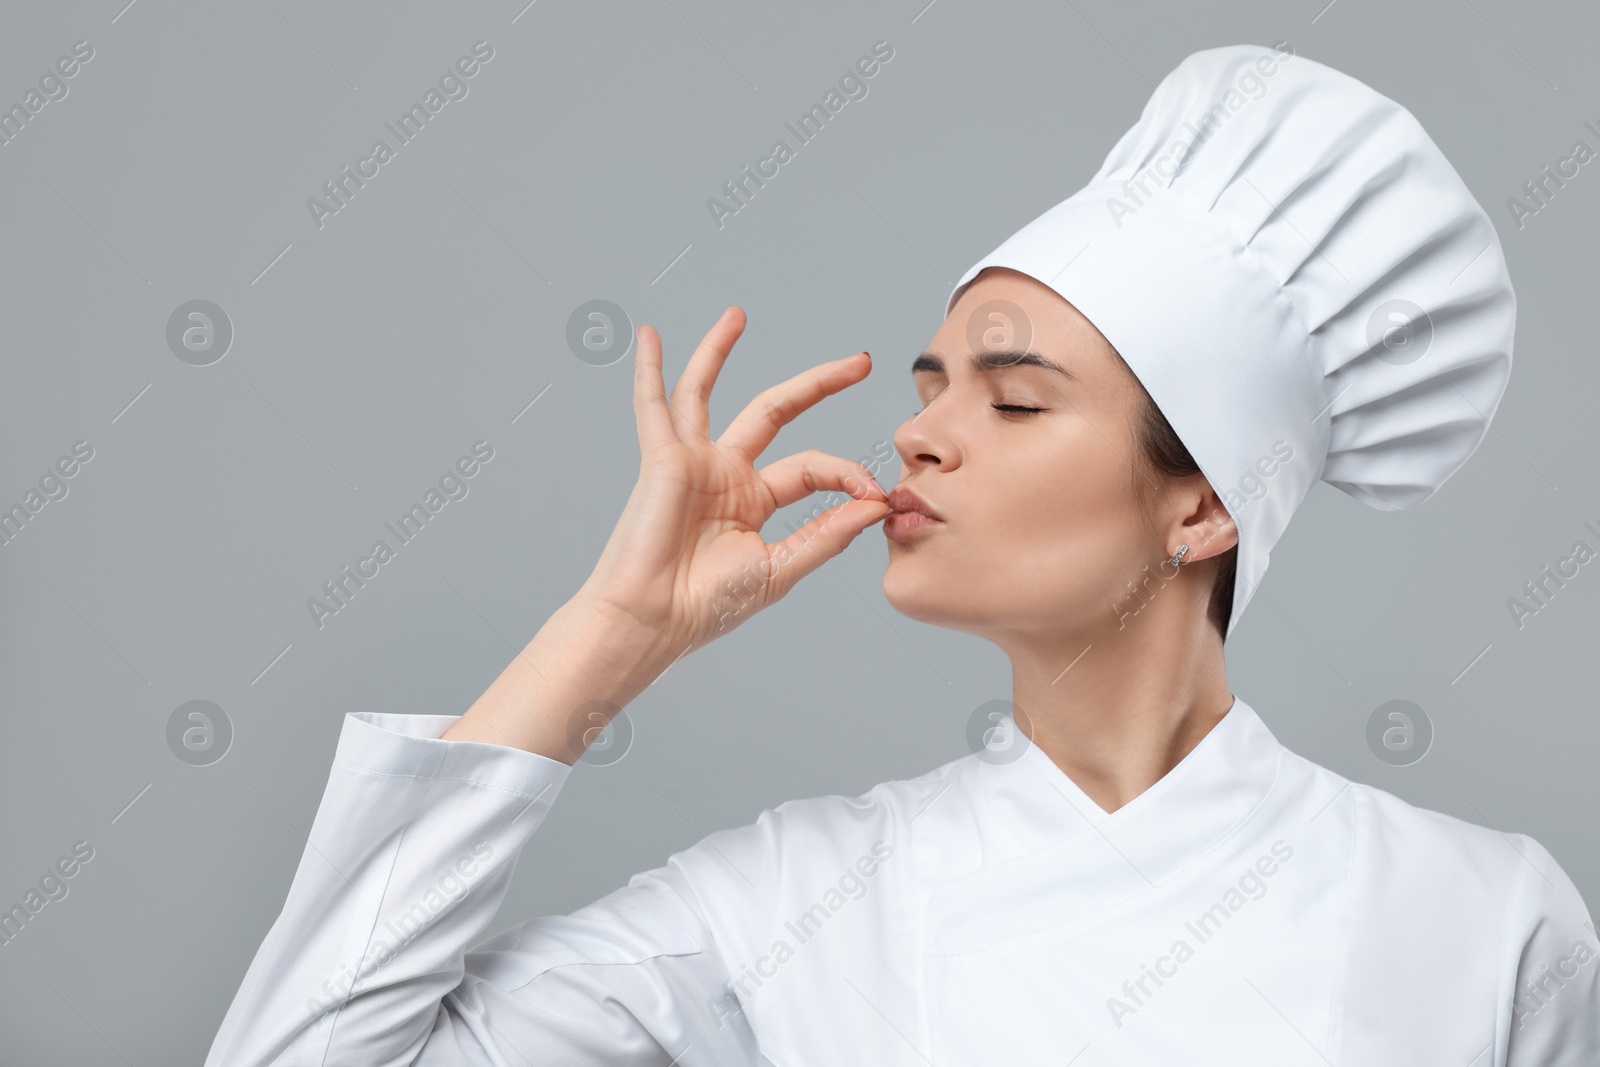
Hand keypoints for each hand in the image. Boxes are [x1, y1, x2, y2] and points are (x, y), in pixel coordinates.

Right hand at [577, 306, 892, 662]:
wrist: (653, 621)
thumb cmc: (707, 606)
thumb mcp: (780, 568)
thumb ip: (825, 534)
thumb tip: (874, 504)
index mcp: (754, 502)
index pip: (813, 468)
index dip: (848, 474)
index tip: (877, 493)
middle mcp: (725, 476)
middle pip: (775, 412)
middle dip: (819, 384)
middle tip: (861, 362)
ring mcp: (693, 463)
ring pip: (707, 393)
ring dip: (718, 352)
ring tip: (738, 315)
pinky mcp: (663, 461)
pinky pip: (653, 407)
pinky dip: (649, 371)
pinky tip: (650, 336)